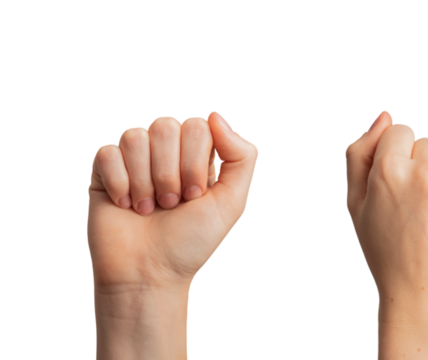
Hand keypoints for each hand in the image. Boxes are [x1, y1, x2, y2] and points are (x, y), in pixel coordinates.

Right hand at [87, 112, 259, 290]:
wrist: (150, 274)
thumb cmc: (192, 241)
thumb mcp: (232, 202)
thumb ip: (242, 156)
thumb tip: (214, 115)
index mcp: (197, 153)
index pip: (197, 126)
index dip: (194, 162)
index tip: (195, 196)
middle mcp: (165, 150)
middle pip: (165, 125)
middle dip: (170, 172)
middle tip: (172, 204)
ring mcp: (133, 159)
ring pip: (134, 136)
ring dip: (145, 181)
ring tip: (150, 208)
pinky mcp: (104, 171)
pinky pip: (107, 154)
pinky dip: (120, 184)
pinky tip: (126, 206)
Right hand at [344, 111, 427, 314]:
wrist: (423, 297)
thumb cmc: (385, 251)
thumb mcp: (355, 204)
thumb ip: (360, 154)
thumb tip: (385, 116)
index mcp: (388, 171)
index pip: (400, 130)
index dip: (396, 157)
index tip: (396, 186)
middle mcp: (423, 173)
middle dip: (421, 167)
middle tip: (414, 209)